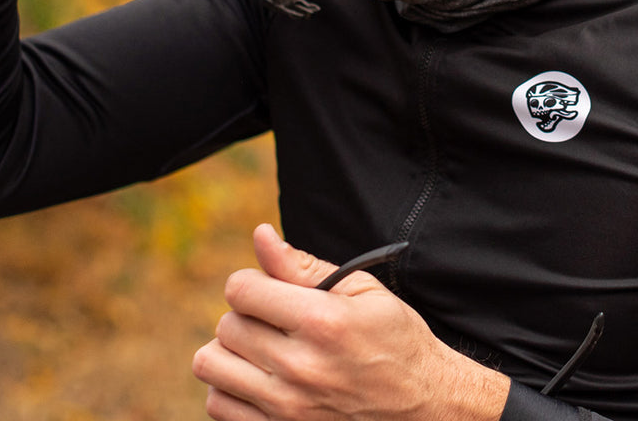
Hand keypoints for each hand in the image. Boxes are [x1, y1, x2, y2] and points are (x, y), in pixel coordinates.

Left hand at [192, 224, 508, 420]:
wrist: (425, 408)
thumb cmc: (395, 341)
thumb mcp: (361, 291)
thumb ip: (302, 265)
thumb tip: (260, 235)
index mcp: (321, 322)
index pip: (241, 291)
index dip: (251, 282)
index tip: (267, 289)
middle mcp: (300, 368)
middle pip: (226, 326)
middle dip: (245, 314)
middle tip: (273, 320)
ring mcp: (287, 410)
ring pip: (212, 367)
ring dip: (230, 351)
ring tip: (259, 348)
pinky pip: (218, 407)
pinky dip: (230, 389)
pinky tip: (258, 378)